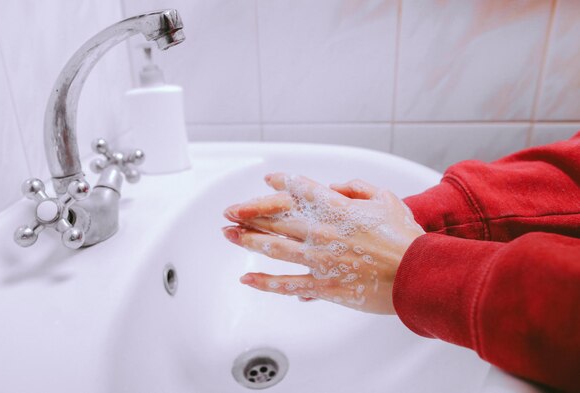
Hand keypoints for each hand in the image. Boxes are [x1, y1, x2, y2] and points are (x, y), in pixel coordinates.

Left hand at [222, 174, 423, 313]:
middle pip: (276, 218)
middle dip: (248, 212)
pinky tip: (246, 279)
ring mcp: (319, 259)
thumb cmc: (405, 237)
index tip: (268, 179)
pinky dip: (265, 283)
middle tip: (228, 211)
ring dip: (247, 240)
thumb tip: (334, 187)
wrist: (418, 274)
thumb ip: (357, 188)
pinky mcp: (323, 285)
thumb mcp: (386, 199)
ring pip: (274, 248)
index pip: (300, 189)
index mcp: (337, 208)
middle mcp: (321, 231)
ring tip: (227, 234)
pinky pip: (287, 284)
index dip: (281, 182)